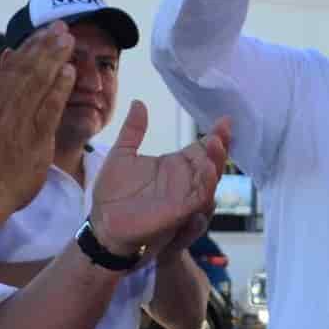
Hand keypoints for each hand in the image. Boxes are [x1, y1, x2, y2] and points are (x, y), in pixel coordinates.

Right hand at [0, 25, 74, 213]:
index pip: (11, 70)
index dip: (29, 48)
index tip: (43, 32)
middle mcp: (3, 109)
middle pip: (25, 70)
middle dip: (44, 46)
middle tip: (61, 27)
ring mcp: (17, 123)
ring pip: (36, 84)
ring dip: (53, 59)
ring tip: (68, 40)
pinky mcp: (33, 139)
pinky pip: (47, 110)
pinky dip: (58, 89)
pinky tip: (70, 72)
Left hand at [89, 109, 230, 256]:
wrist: (103, 225)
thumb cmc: (112, 194)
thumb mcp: (122, 155)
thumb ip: (133, 131)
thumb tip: (139, 103)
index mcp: (174, 165)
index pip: (201, 147)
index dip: (215, 134)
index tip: (225, 119)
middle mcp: (185, 179)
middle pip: (211, 160)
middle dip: (221, 145)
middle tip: (224, 129)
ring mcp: (185, 195)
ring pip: (210, 177)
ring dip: (216, 161)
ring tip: (217, 143)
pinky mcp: (181, 211)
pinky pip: (200, 198)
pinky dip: (207, 185)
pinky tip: (209, 171)